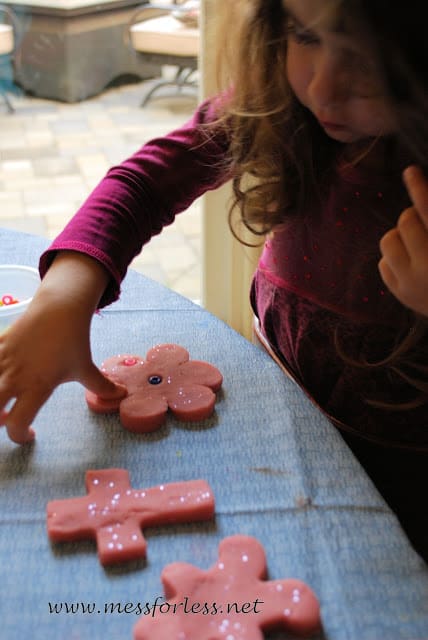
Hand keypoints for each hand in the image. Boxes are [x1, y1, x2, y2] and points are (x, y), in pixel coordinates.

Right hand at [0, 253, 125, 444]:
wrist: (59, 309)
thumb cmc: (73, 341)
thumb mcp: (86, 367)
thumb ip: (101, 386)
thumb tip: (121, 395)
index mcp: (36, 388)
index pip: (16, 424)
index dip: (19, 436)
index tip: (30, 434)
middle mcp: (14, 378)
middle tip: (9, 417)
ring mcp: (2, 362)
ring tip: (4, 396)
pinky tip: (3, 374)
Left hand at [379, 165, 427, 316]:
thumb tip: (421, 196)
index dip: (420, 189)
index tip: (410, 171)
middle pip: (406, 220)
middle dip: (413, 217)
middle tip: (424, 226)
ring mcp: (412, 282)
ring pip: (388, 239)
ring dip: (401, 236)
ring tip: (416, 244)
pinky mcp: (399, 292)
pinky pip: (383, 262)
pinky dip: (394, 258)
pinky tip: (411, 265)